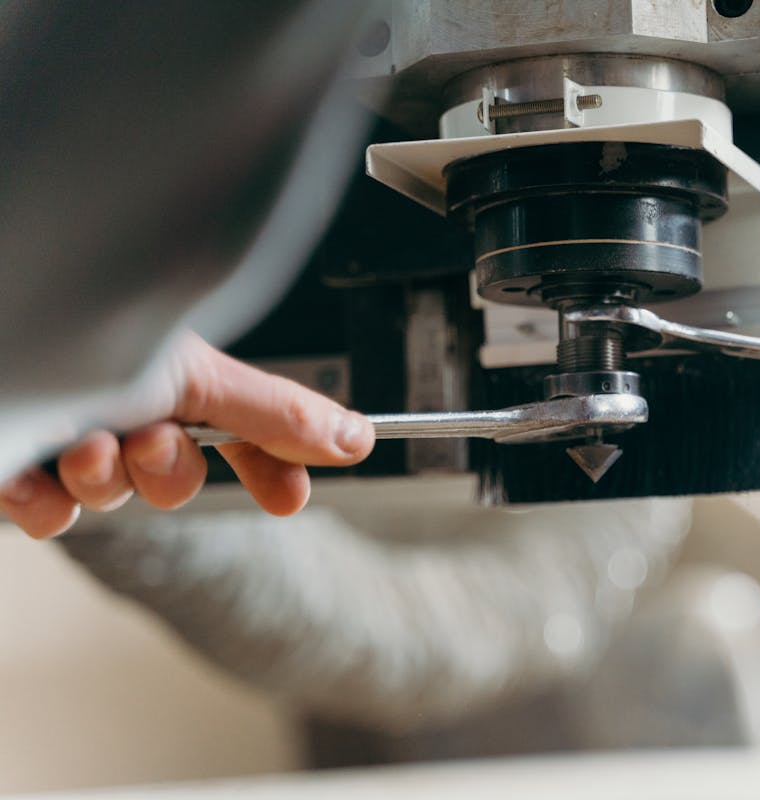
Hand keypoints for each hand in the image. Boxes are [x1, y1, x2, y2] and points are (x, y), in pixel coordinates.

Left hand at [0, 332, 374, 537]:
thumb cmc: (65, 321)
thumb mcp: (189, 373)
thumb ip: (273, 412)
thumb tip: (353, 436)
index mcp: (168, 366)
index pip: (240, 425)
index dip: (269, 465)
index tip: (290, 496)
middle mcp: (122, 396)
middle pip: (178, 472)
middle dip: (170, 472)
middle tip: (151, 445)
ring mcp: (67, 431)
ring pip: (115, 495)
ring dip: (106, 481)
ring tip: (83, 450)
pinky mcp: (14, 462)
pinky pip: (49, 515)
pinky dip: (46, 503)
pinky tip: (35, 474)